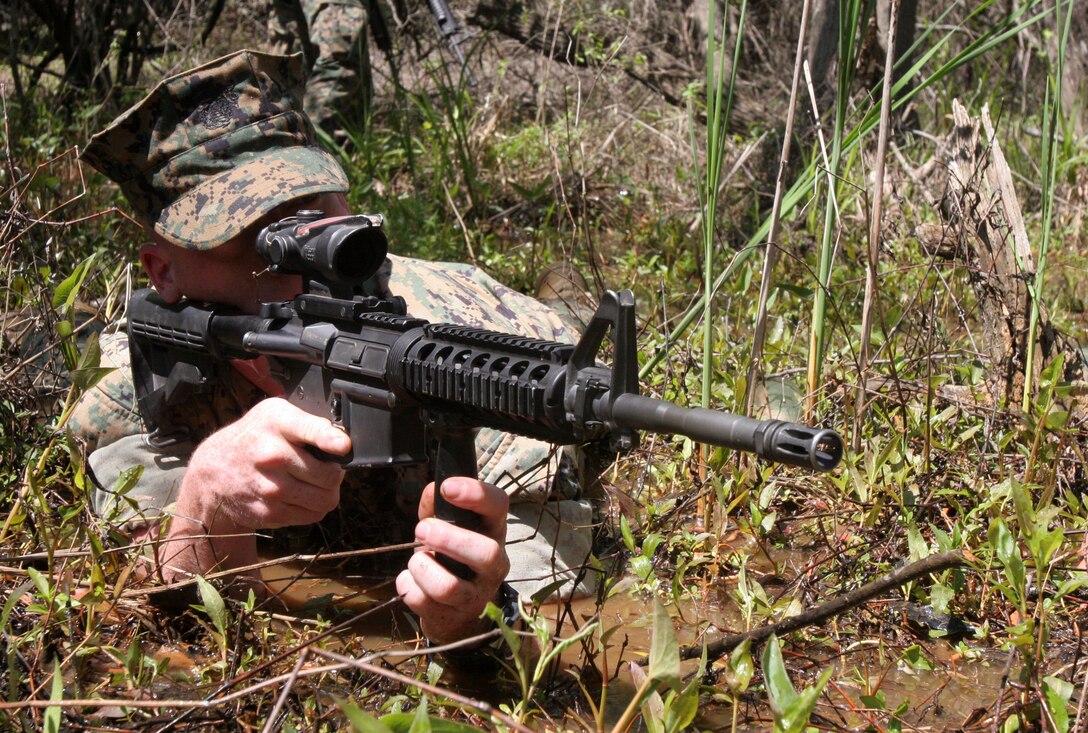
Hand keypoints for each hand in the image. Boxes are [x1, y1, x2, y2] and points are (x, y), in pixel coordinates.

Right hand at [159, 398, 350, 581]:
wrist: (214, 471)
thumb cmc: (254, 437)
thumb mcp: (276, 414)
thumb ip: (310, 422)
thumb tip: (342, 442)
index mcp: (277, 423)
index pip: (310, 430)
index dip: (330, 440)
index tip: (343, 446)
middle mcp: (272, 456)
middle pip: (330, 475)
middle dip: (335, 473)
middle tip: (326, 468)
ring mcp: (269, 488)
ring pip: (326, 500)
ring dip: (328, 493)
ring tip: (316, 483)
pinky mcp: (268, 513)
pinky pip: (311, 515)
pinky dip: (313, 507)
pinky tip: (301, 495)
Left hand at [396, 477, 510, 644]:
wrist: (457, 613)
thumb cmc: (452, 559)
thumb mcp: (448, 528)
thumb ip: (437, 507)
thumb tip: (432, 491)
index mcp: (493, 533)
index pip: (499, 506)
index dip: (476, 494)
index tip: (447, 487)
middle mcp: (493, 566)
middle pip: (486, 553)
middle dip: (448, 539)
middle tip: (422, 530)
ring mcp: (476, 596)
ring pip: (448, 586)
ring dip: (421, 568)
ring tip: (416, 561)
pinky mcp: (453, 617)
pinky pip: (423, 602)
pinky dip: (408, 587)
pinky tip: (411, 582)